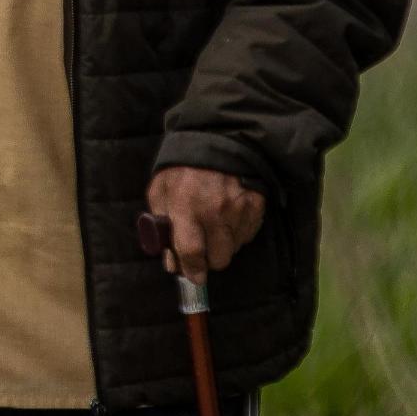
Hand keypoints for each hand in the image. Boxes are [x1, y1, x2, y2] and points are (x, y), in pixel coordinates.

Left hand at [147, 166, 263, 279]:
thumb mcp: (160, 191)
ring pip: (234, 249)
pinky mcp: (256, 204)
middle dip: (208, 260)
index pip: (191, 251)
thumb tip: (171, 262)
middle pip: (218, 258)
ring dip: (223, 246)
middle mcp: (214, 210)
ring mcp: (239, 208)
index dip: (191, 269)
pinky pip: (248, 235)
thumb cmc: (181, 168)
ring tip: (213, 228)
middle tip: (202, 251)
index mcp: (186, 205)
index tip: (192, 276)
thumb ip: (161, 226)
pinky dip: (237, 233)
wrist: (215, 139)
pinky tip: (227, 219)